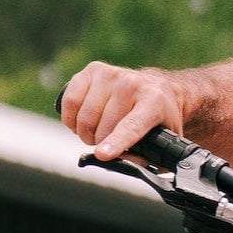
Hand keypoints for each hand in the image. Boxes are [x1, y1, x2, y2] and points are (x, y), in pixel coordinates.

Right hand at [59, 62, 186, 158]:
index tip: (102, 154)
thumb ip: (144, 158)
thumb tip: (118, 161)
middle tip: (108, 143)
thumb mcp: (162, 141)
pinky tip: (80, 121)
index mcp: (154, 102)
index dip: (115, 142)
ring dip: (86, 132)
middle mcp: (132, 84)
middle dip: (101, 143)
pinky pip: (71, 100)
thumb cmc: (158, 120)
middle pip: (103, 127)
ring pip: (85, 117)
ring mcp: (111, 75)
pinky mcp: (93, 70)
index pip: (131, 126)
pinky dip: (71, 118)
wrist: (158, 89)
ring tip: (96, 131)